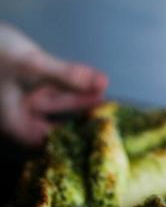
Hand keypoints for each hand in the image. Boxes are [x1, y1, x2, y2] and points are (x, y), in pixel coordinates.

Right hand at [0, 23, 107, 145]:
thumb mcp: (31, 65)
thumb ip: (65, 75)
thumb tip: (100, 85)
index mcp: (15, 122)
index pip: (49, 141)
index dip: (74, 139)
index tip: (100, 133)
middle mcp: (19, 113)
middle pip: (58, 119)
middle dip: (83, 112)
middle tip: (110, 108)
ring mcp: (23, 96)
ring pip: (58, 100)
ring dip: (81, 94)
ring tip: (105, 90)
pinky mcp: (27, 80)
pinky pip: (55, 86)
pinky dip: (72, 83)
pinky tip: (93, 79)